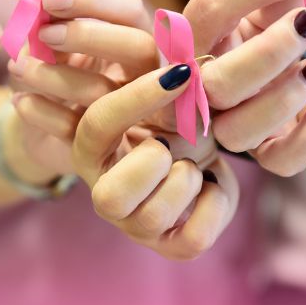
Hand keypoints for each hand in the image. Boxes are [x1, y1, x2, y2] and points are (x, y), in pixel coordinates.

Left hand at [7, 0, 156, 176]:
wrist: (39, 126)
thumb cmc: (52, 74)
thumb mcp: (51, 46)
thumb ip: (50, 24)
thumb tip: (38, 6)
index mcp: (132, 42)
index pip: (130, 12)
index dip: (94, 1)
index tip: (49, 0)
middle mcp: (143, 78)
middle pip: (140, 48)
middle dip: (88, 35)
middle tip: (44, 33)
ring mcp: (126, 116)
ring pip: (103, 92)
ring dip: (53, 75)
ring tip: (18, 67)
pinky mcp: (100, 150)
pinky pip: (73, 128)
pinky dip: (41, 111)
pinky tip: (19, 101)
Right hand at [72, 66, 238, 259]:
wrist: (201, 153)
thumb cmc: (173, 115)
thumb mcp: (162, 89)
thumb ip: (160, 72)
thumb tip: (181, 58)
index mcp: (91, 147)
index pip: (99, 124)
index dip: (139, 99)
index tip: (181, 73)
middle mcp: (104, 192)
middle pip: (110, 197)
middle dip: (154, 163)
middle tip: (171, 143)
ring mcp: (135, 224)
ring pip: (156, 216)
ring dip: (187, 178)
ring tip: (194, 164)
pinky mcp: (171, 246)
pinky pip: (193, 239)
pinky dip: (214, 204)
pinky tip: (211, 185)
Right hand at [182, 0, 305, 175]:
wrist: (284, 72)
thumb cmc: (275, 28)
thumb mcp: (275, 2)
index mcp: (200, 37)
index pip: (211, 9)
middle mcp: (204, 87)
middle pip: (215, 82)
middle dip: (266, 53)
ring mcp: (229, 125)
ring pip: (239, 131)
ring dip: (282, 99)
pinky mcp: (264, 153)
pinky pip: (280, 161)